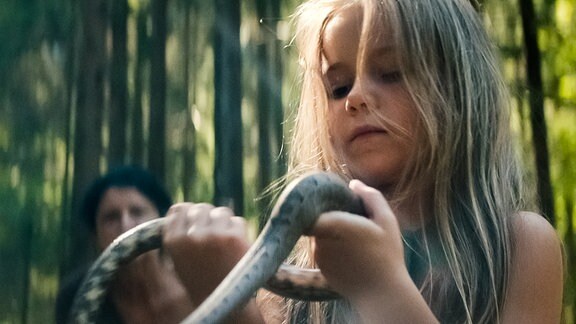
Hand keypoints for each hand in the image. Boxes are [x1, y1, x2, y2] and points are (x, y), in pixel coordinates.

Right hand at [162, 203, 250, 305]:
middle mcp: (191, 236)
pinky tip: (236, 248)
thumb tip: (190, 209)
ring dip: (225, 223)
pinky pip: (238, 221)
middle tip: (215, 234)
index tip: (197, 221)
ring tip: (225, 242)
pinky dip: (239, 232)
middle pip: (202, 207)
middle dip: (209, 217)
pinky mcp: (234, 238)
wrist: (223, 304)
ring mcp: (213, 235)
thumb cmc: (202, 280)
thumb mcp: (180, 259)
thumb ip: (182, 234)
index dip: (190, 213)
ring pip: (221, 212)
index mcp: (173, 241)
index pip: (179, 208)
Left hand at [309, 179, 406, 302]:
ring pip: (321, 234)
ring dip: (332, 233)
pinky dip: (332, 248)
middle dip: (332, 216)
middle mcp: (320, 238)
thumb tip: (353, 184)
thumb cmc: (387, 254)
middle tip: (353, 220)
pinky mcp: (320, 267)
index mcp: (334, 223)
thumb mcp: (386, 220)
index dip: (318, 200)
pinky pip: (322, 250)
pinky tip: (351, 254)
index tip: (330, 198)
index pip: (312, 205)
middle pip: (319, 218)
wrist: (381, 293)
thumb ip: (370, 197)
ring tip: (356, 239)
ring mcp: (318, 254)